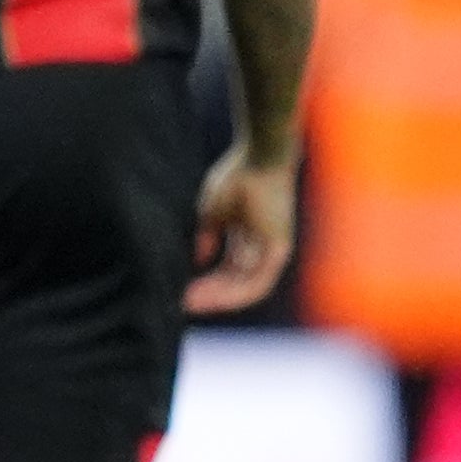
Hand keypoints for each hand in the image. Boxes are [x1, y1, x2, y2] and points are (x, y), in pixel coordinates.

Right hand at [188, 150, 298, 314]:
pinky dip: (234, 292)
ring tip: (193, 302)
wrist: (259, 158)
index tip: (183, 293)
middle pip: (235, 282)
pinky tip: (211, 295)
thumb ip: (206, 237)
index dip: (206, 283)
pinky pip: (257, 283)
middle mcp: (261, 248)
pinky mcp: (278, 251)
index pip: (227, 271)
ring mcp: (271, 251)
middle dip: (210, 294)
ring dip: (219, 297)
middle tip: (184, 304)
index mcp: (248, 238)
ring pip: (245, 287)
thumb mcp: (212, 212)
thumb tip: (197, 260)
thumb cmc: (237, 176)